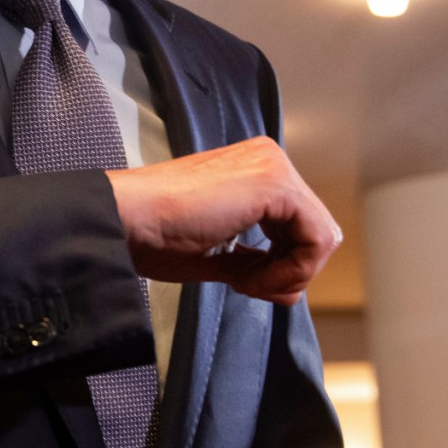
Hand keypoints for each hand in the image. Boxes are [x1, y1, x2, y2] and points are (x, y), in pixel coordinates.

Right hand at [107, 138, 340, 303]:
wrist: (125, 221)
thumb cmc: (155, 234)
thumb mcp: (218, 253)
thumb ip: (257, 262)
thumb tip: (289, 287)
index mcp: (254, 169)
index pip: (299, 227)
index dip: (281, 267)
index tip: (244, 283)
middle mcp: (269, 159)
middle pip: (315, 232)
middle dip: (288, 272)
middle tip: (249, 288)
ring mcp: (274, 167)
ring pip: (321, 237)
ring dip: (289, 274)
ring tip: (248, 284)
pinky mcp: (275, 184)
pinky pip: (317, 239)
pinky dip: (293, 270)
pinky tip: (253, 280)